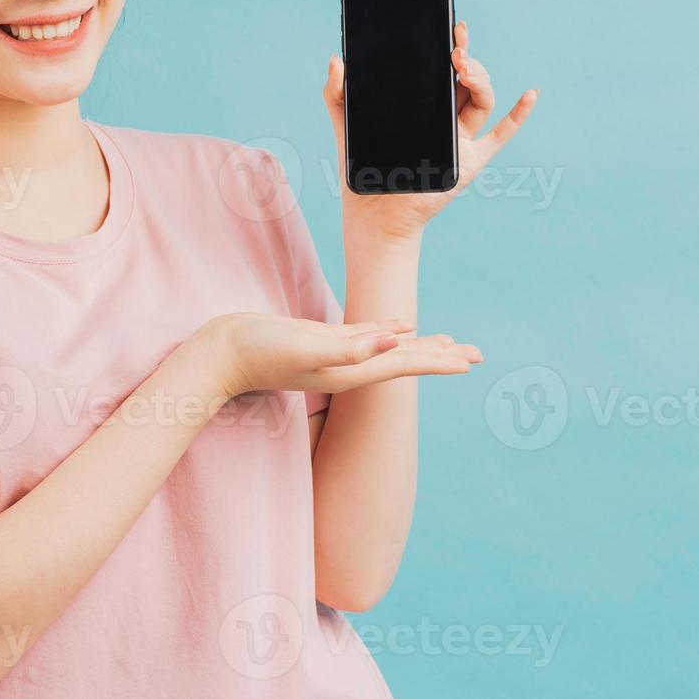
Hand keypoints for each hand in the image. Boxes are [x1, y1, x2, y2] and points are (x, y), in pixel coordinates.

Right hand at [200, 314, 481, 397]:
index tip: (471, 361)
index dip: (438, 361)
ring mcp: (335, 354)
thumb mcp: (306, 347)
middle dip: (441, 356)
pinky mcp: (321, 340)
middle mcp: (348, 366)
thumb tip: (395, 341)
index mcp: (351, 370)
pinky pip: (366, 336)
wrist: (222, 353)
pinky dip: (388, 332)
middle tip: (476, 354)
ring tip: (448, 343)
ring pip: (389, 348)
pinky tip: (401, 328)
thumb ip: (350, 348)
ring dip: (421, 346)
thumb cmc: (260, 351)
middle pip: (405, 360)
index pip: (405, 364)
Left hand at [324, 19, 539, 240]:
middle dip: (466, 59)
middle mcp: (446, 118)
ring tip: (465, 67)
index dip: (454, 46)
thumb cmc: (362, 164)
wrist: (370, 210)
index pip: (443, 69)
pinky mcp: (468, 162)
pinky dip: (519, 115)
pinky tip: (530, 94)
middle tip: (455, 49)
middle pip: (466, 80)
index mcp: (423, 105)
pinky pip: (501, 135)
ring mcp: (461, 139)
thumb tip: (336, 59)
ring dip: (480, 79)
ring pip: (481, 99)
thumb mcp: (344, 121)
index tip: (453, 26)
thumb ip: (336, 91)